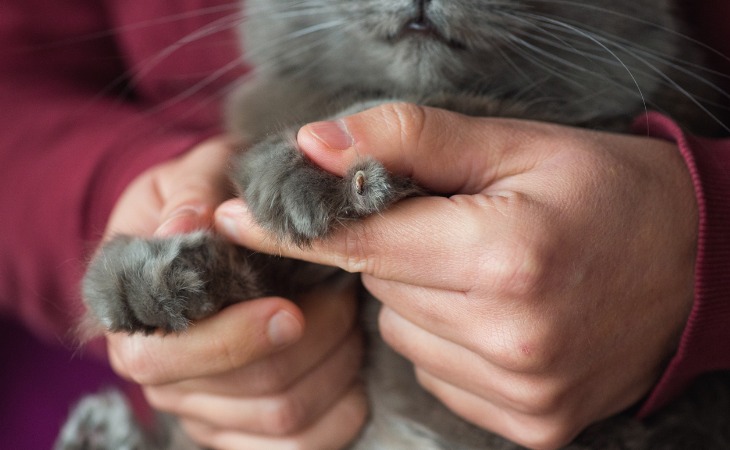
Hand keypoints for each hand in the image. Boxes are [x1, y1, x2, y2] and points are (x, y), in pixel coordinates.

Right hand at [103, 137, 366, 448]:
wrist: (206, 231)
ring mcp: (201, 404)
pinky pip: (300, 444)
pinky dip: (341, 411)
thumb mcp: (192, 175)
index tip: (291, 308)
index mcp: (133, 314)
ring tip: (349, 319)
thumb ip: (190, 193)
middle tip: (342, 296)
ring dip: (337, 368)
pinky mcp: (240, 424)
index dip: (236, 338)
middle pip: (251, 390)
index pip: (170, 355)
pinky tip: (351, 369)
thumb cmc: (203, 198)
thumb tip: (186, 223)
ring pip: (285, 417)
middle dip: (315, 344)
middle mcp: (160, 371)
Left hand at [215, 103, 697, 448]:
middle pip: (382, 290)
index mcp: (506, 256)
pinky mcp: (530, 423)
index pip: (363, 243)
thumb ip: (410, 140)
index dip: (295, 229)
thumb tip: (315, 146)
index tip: (234, 219)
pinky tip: (494, 315)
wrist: (694, 264)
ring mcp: (521, 391)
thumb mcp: (515, 146)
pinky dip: (446, 340)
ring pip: (404, 334)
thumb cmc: (605, 192)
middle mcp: (511, 336)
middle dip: (394, 254)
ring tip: (484, 271)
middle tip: (449, 226)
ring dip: (422, 298)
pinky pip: (437, 373)